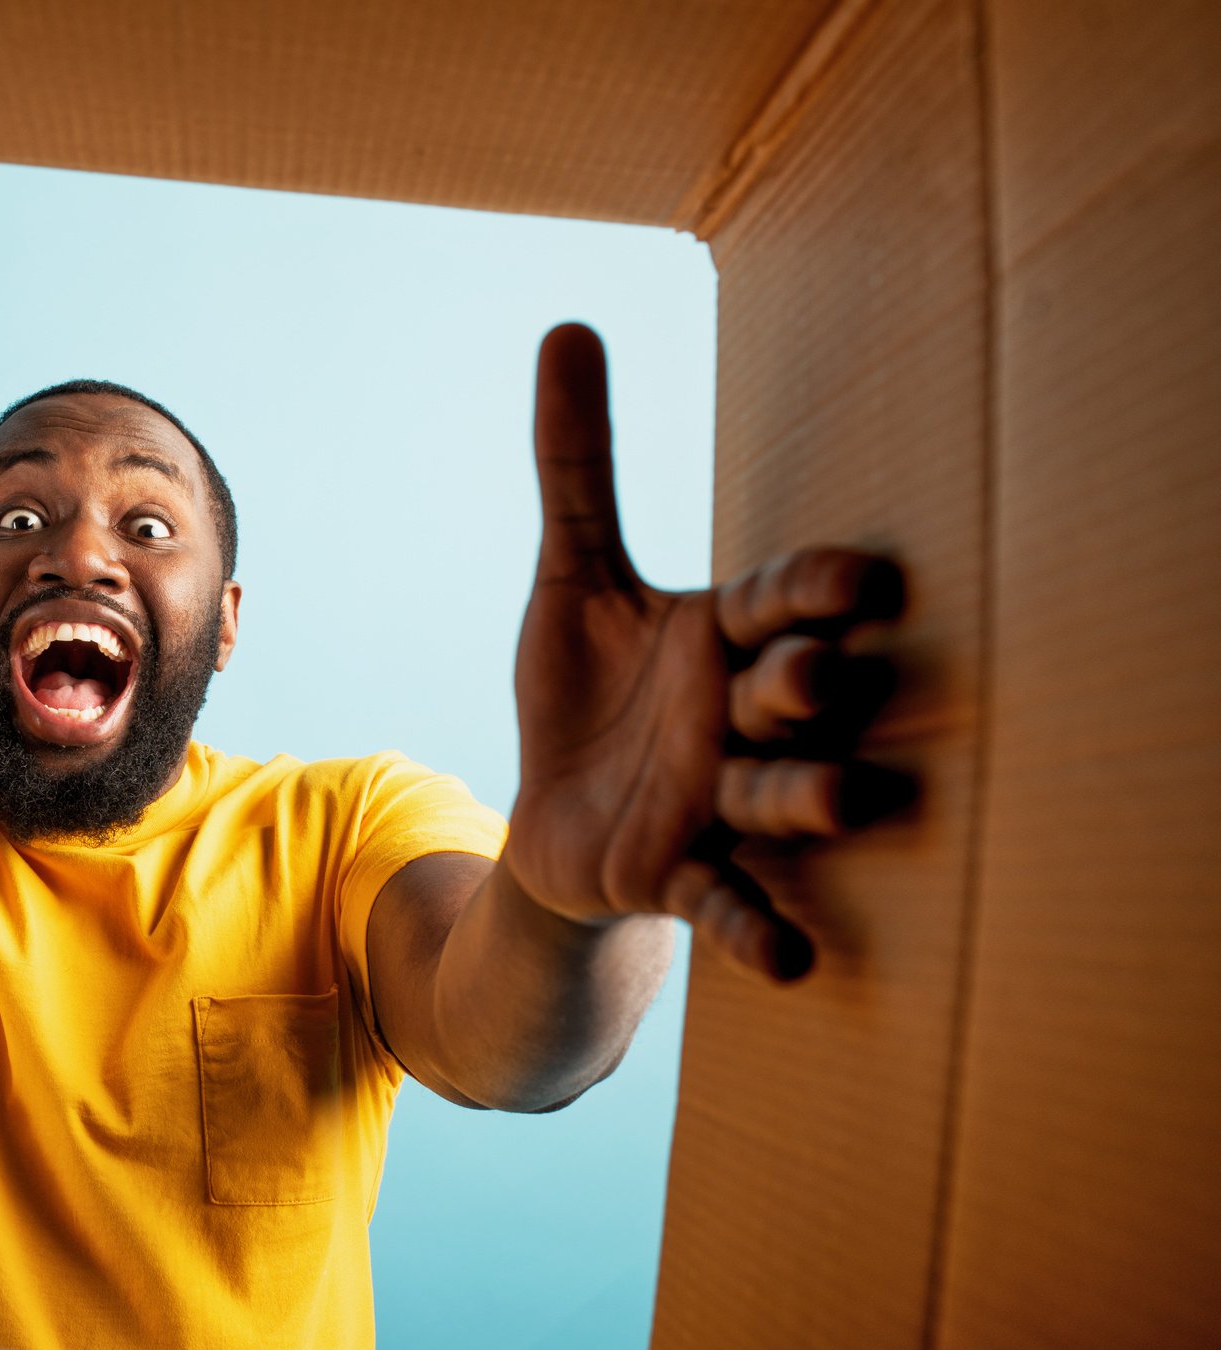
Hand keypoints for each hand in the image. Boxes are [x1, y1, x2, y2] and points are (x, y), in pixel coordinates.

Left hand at [500, 325, 908, 981]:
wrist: (553, 817)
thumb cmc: (582, 692)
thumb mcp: (569, 576)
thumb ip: (577, 464)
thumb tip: (567, 328)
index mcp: (721, 639)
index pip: (777, 603)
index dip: (810, 592)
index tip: (855, 577)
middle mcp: (737, 719)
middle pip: (790, 697)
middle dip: (806, 686)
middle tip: (816, 675)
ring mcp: (717, 801)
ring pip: (778, 797)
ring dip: (812, 800)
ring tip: (842, 799)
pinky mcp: (681, 873)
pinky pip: (733, 901)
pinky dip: (760, 929)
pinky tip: (793, 961)